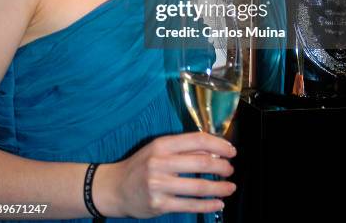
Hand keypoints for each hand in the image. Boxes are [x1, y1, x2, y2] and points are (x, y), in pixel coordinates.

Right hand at [94, 131, 236, 217]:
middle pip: (201, 164)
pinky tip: (218, 202)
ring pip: (198, 187)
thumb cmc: (141, 165)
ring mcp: (159, 185)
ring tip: (230, 186)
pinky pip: (189, 205)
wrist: (114, 188)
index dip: (218, 144)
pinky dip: (207, 205)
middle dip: (222, 167)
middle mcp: (160, 163)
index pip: (197, 140)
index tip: (231, 150)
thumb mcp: (158, 149)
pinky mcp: (159, 205)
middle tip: (230, 169)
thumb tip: (213, 152)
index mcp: (162, 145)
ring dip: (219, 187)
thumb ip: (183, 149)